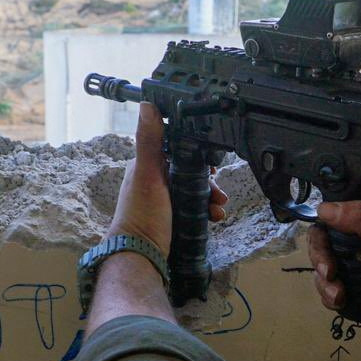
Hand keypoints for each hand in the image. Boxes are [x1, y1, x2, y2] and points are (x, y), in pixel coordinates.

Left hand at [108, 103, 227, 254]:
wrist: (141, 256)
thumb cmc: (141, 215)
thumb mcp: (148, 174)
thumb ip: (150, 140)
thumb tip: (147, 104)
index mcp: (147, 165)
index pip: (176, 148)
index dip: (195, 151)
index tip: (210, 161)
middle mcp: (155, 180)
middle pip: (189, 170)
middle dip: (208, 179)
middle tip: (218, 188)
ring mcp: (165, 200)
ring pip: (194, 190)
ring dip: (211, 196)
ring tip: (220, 205)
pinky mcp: (173, 218)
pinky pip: (195, 208)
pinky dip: (207, 210)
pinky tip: (215, 216)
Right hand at [308, 194, 360, 346]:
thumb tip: (324, 208)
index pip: (338, 206)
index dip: (325, 217)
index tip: (324, 232)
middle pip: (322, 237)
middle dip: (320, 254)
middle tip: (329, 271)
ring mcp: (354, 264)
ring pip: (321, 264)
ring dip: (324, 280)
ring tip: (340, 293)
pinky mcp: (351, 289)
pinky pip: (326, 288)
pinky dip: (328, 295)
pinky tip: (342, 301)